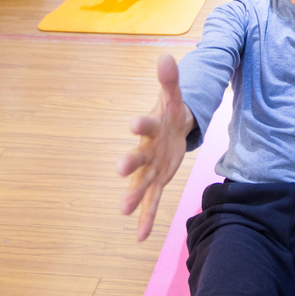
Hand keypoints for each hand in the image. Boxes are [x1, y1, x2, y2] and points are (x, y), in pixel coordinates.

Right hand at [118, 54, 193, 240]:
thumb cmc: (171, 113)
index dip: (141, 123)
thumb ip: (170, 80)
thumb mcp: (175, 97)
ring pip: (142, 184)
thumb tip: (166, 57)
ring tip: (123, 210)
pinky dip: (147, 219)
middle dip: (130, 162)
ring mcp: (150, 168)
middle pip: (138, 157)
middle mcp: (146, 151)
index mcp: (151, 128)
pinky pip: (153, 202)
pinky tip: (140, 238)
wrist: (171, 130)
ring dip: (134, 197)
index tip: (133, 123)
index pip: (146, 124)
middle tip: (120, 168)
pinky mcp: (158, 181)